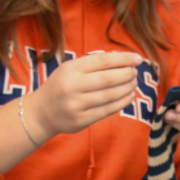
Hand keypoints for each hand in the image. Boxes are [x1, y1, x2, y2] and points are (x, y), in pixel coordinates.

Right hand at [26, 52, 140, 139]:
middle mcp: (72, 86)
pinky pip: (107, 111)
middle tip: (135, 72)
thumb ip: (92, 65)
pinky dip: (121, 103)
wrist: (41, 113)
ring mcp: (76, 105)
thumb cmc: (61, 86)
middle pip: (108, 79)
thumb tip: (124, 61)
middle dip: (126, 74)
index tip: (138, 59)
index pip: (102, 61)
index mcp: (70, 69)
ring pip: (109, 96)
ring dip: (126, 89)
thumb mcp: (69, 69)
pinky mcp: (81, 120)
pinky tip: (128, 97)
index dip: (123, 59)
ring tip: (133, 83)